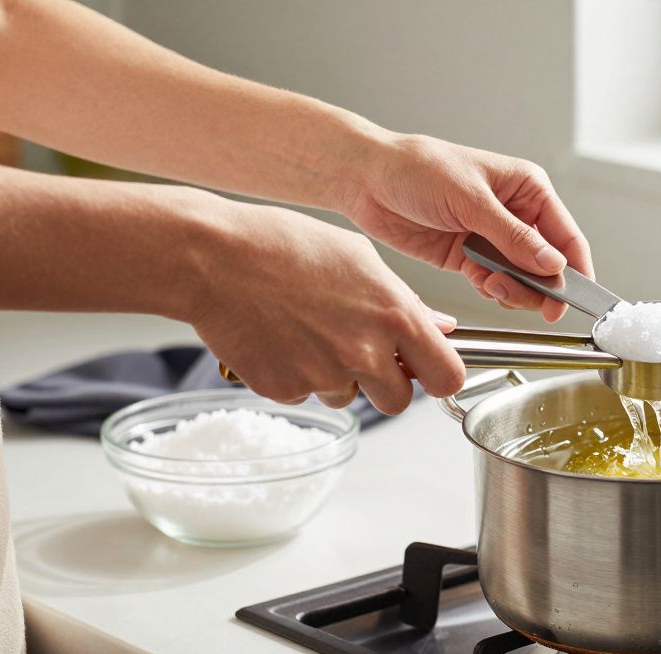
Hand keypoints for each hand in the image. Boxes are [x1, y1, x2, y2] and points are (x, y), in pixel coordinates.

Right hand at [186, 193, 465, 411]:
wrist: (213, 258)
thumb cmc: (284, 245)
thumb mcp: (360, 259)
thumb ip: (406, 301)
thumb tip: (440, 327)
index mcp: (394, 316)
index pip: (447, 377)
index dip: (438, 376)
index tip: (428, 370)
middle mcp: (364, 353)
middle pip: (399, 402)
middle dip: (386, 384)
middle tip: (362, 353)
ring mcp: (323, 376)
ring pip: (348, 397)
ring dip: (337, 377)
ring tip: (309, 331)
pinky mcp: (285, 390)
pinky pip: (305, 394)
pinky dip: (297, 375)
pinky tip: (281, 338)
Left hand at [340, 134, 592, 322]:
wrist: (367, 181)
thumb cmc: (417, 169)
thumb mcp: (470, 200)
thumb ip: (513, 237)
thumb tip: (553, 264)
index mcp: (527, 189)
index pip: (566, 235)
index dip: (574, 270)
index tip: (572, 299)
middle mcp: (515, 214)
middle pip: (547, 264)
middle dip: (539, 285)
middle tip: (525, 298)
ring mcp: (493, 238)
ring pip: (522, 279)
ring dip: (513, 290)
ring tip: (493, 285)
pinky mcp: (470, 258)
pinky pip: (495, 284)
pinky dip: (493, 291)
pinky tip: (481, 283)